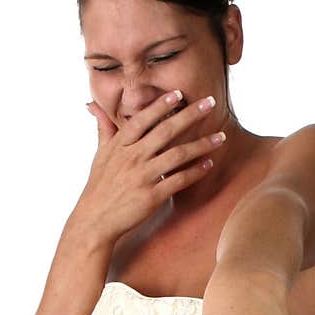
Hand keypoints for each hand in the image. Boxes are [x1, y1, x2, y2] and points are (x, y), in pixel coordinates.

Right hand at [74, 90, 226, 245]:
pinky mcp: (152, 196)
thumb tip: (93, 105)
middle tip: (210, 103)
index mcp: (119, 145)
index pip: (141, 119)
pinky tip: (209, 164)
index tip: (178, 94)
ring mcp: (142, 177)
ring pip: (177, 155)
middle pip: (165, 131)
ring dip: (202, 144)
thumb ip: (103, 128)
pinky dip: (195, 171)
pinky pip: (179, 180)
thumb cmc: (99, 186)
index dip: (160, 106)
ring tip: (221, 136)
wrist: (95, 220)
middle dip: (189, 115)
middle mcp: (131, 158)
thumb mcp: (99, 154)